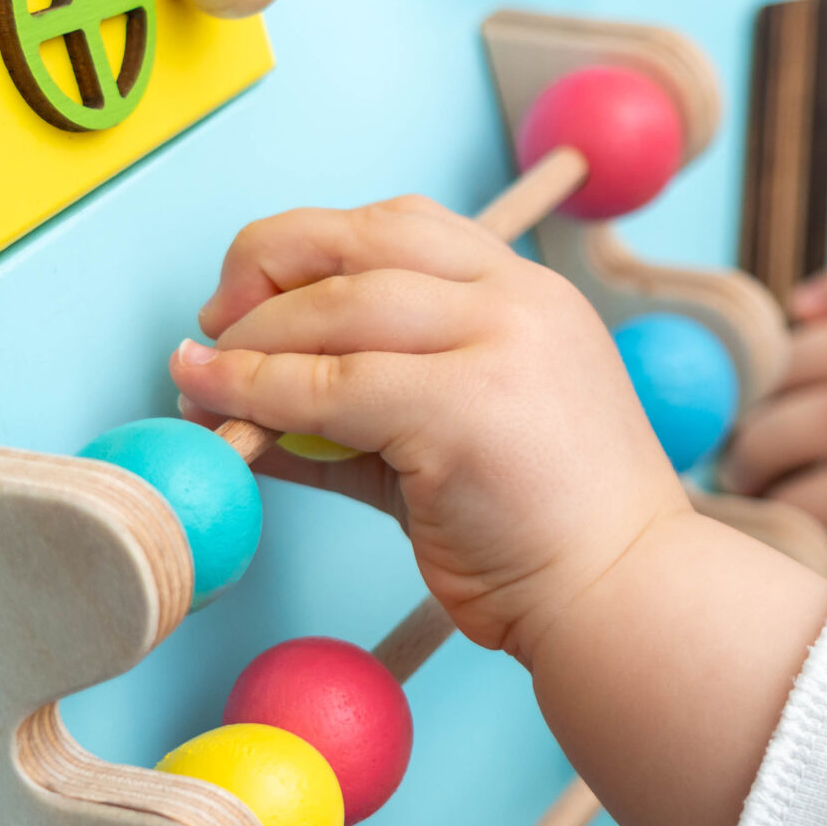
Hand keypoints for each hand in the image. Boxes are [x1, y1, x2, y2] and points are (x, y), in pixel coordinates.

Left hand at [167, 195, 689, 656]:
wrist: (621, 598)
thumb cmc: (548, 535)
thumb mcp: (449, 443)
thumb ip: (357, 413)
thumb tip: (237, 404)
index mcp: (529, 294)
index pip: (400, 227)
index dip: (308, 250)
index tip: (256, 297)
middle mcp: (518, 299)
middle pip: (360, 238)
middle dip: (264, 267)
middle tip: (215, 327)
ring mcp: (498, 343)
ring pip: (336, 304)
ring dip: (250, 338)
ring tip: (205, 378)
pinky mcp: (464, 405)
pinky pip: (327, 385)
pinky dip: (254, 394)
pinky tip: (218, 412)